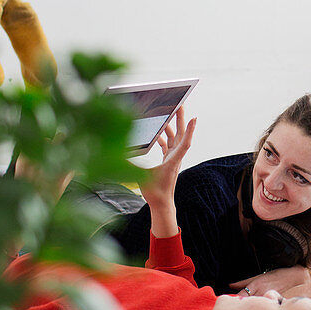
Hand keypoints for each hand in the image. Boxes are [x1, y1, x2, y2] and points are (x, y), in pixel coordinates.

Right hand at [140, 108, 195, 237]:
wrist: (161, 204)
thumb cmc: (155, 192)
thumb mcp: (141, 176)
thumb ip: (130, 164)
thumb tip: (117, 154)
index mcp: (173, 160)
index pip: (184, 142)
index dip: (189, 130)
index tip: (194, 118)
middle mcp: (175, 157)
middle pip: (181, 135)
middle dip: (181, 120)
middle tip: (180, 105)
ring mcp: (173, 159)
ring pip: (175, 139)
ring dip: (173, 127)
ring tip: (169, 114)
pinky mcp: (168, 161)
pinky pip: (169, 145)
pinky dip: (164, 137)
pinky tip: (157, 133)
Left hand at [230, 266, 310, 297]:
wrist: (296, 277)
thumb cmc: (277, 275)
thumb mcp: (259, 276)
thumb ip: (244, 282)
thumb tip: (230, 285)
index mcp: (256, 286)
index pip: (239, 297)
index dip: (232, 303)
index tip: (227, 308)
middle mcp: (261, 293)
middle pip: (245, 305)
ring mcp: (269, 300)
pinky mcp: (276, 305)